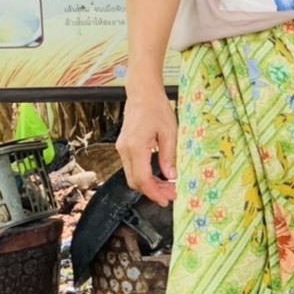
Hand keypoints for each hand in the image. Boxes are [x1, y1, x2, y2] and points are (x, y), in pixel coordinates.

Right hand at [116, 90, 177, 206]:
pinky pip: (132, 167)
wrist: (143, 94)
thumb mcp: (170, 133)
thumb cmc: (156, 109)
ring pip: (132, 176)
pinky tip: (159, 176)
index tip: (166, 200)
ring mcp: (122, 149)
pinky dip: (144, 175)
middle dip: (152, 192)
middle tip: (171, 194)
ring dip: (149, 184)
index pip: (142, 179)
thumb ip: (169, 156)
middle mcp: (124, 150)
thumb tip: (172, 177)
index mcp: (135, 147)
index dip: (154, 193)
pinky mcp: (124, 147)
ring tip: (168, 186)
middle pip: (135, 181)